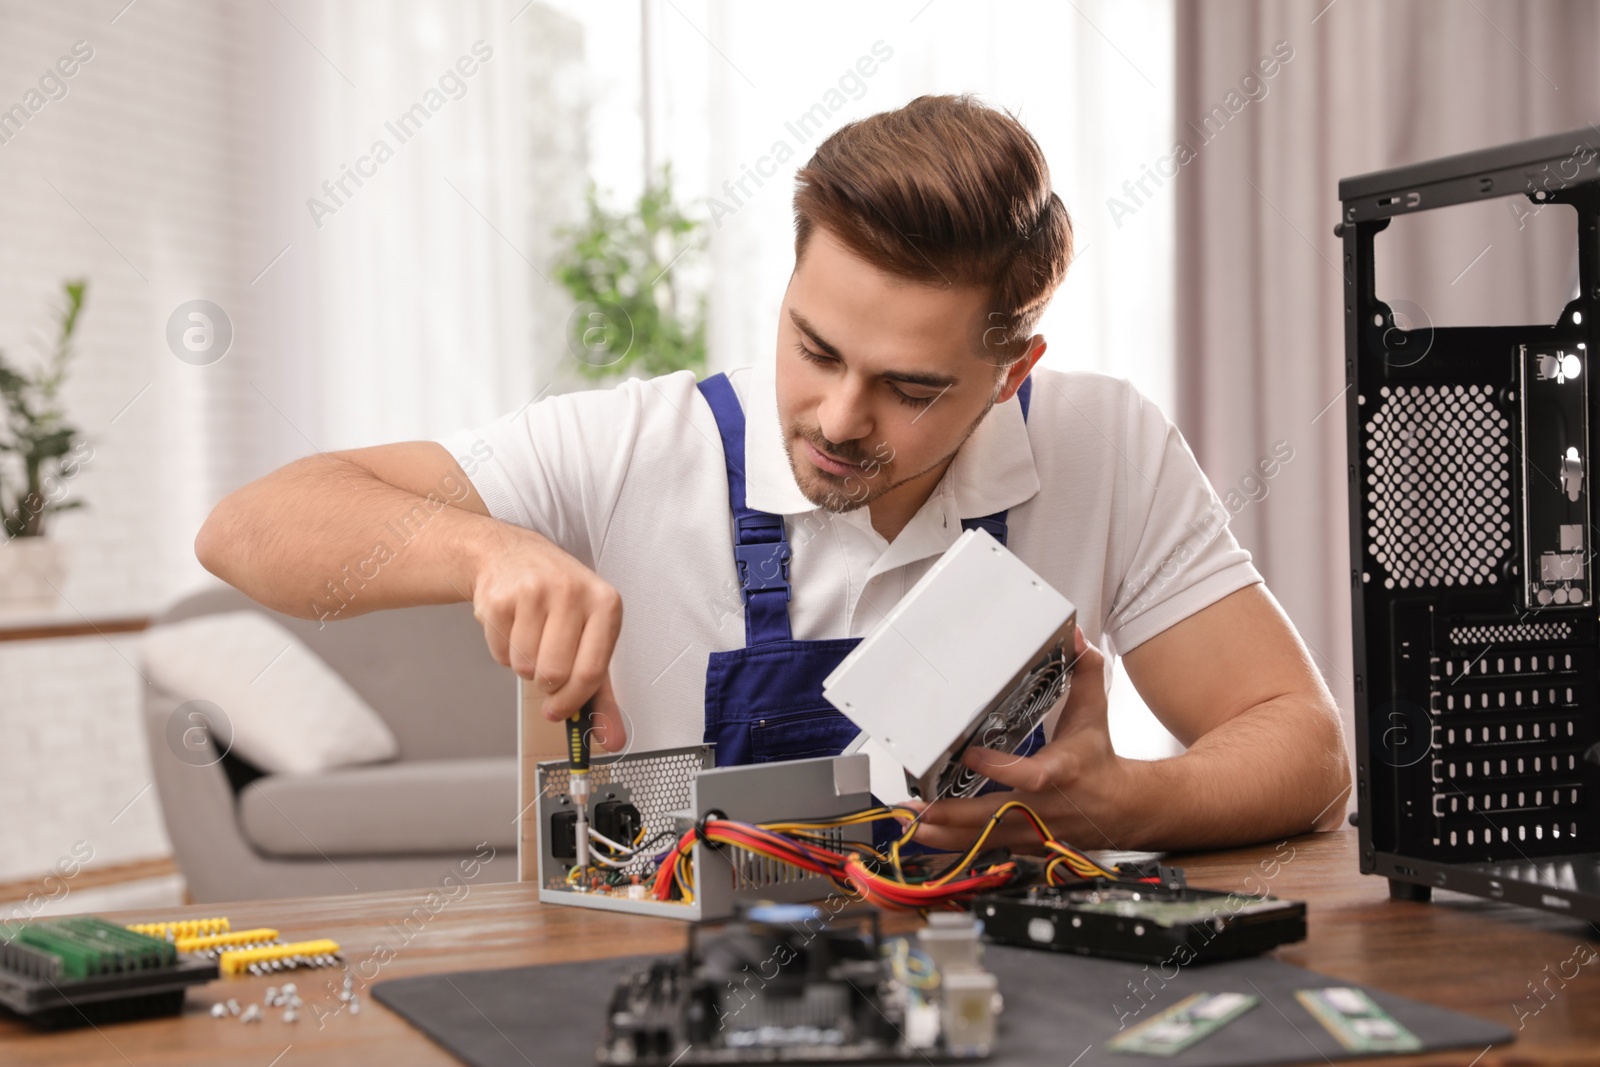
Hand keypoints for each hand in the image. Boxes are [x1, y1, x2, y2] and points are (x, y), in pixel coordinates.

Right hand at [469, 524, 627, 747]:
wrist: (510, 555)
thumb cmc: (559, 601)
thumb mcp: (590, 637)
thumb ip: (602, 693)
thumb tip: (611, 739)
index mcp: (605, 603)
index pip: (591, 672)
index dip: (573, 701)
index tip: (560, 711)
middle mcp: (572, 592)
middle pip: (554, 674)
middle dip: (547, 682)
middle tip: (545, 663)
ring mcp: (534, 592)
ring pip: (525, 667)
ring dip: (524, 665)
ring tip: (530, 637)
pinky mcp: (499, 597)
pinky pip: (499, 654)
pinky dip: (503, 652)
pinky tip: (512, 626)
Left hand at [905, 628, 1133, 851]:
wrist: (1123, 810)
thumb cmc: (1098, 760)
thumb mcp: (1094, 714)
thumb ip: (1084, 673)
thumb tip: (1076, 637)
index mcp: (1064, 771)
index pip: (1031, 775)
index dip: (1000, 769)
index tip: (969, 755)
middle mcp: (1046, 807)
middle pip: (997, 816)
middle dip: (954, 814)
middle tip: (919, 806)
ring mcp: (1034, 831)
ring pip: (986, 839)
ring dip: (945, 835)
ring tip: (910, 824)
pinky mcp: (1025, 843)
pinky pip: (987, 848)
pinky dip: (956, 846)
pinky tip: (926, 837)